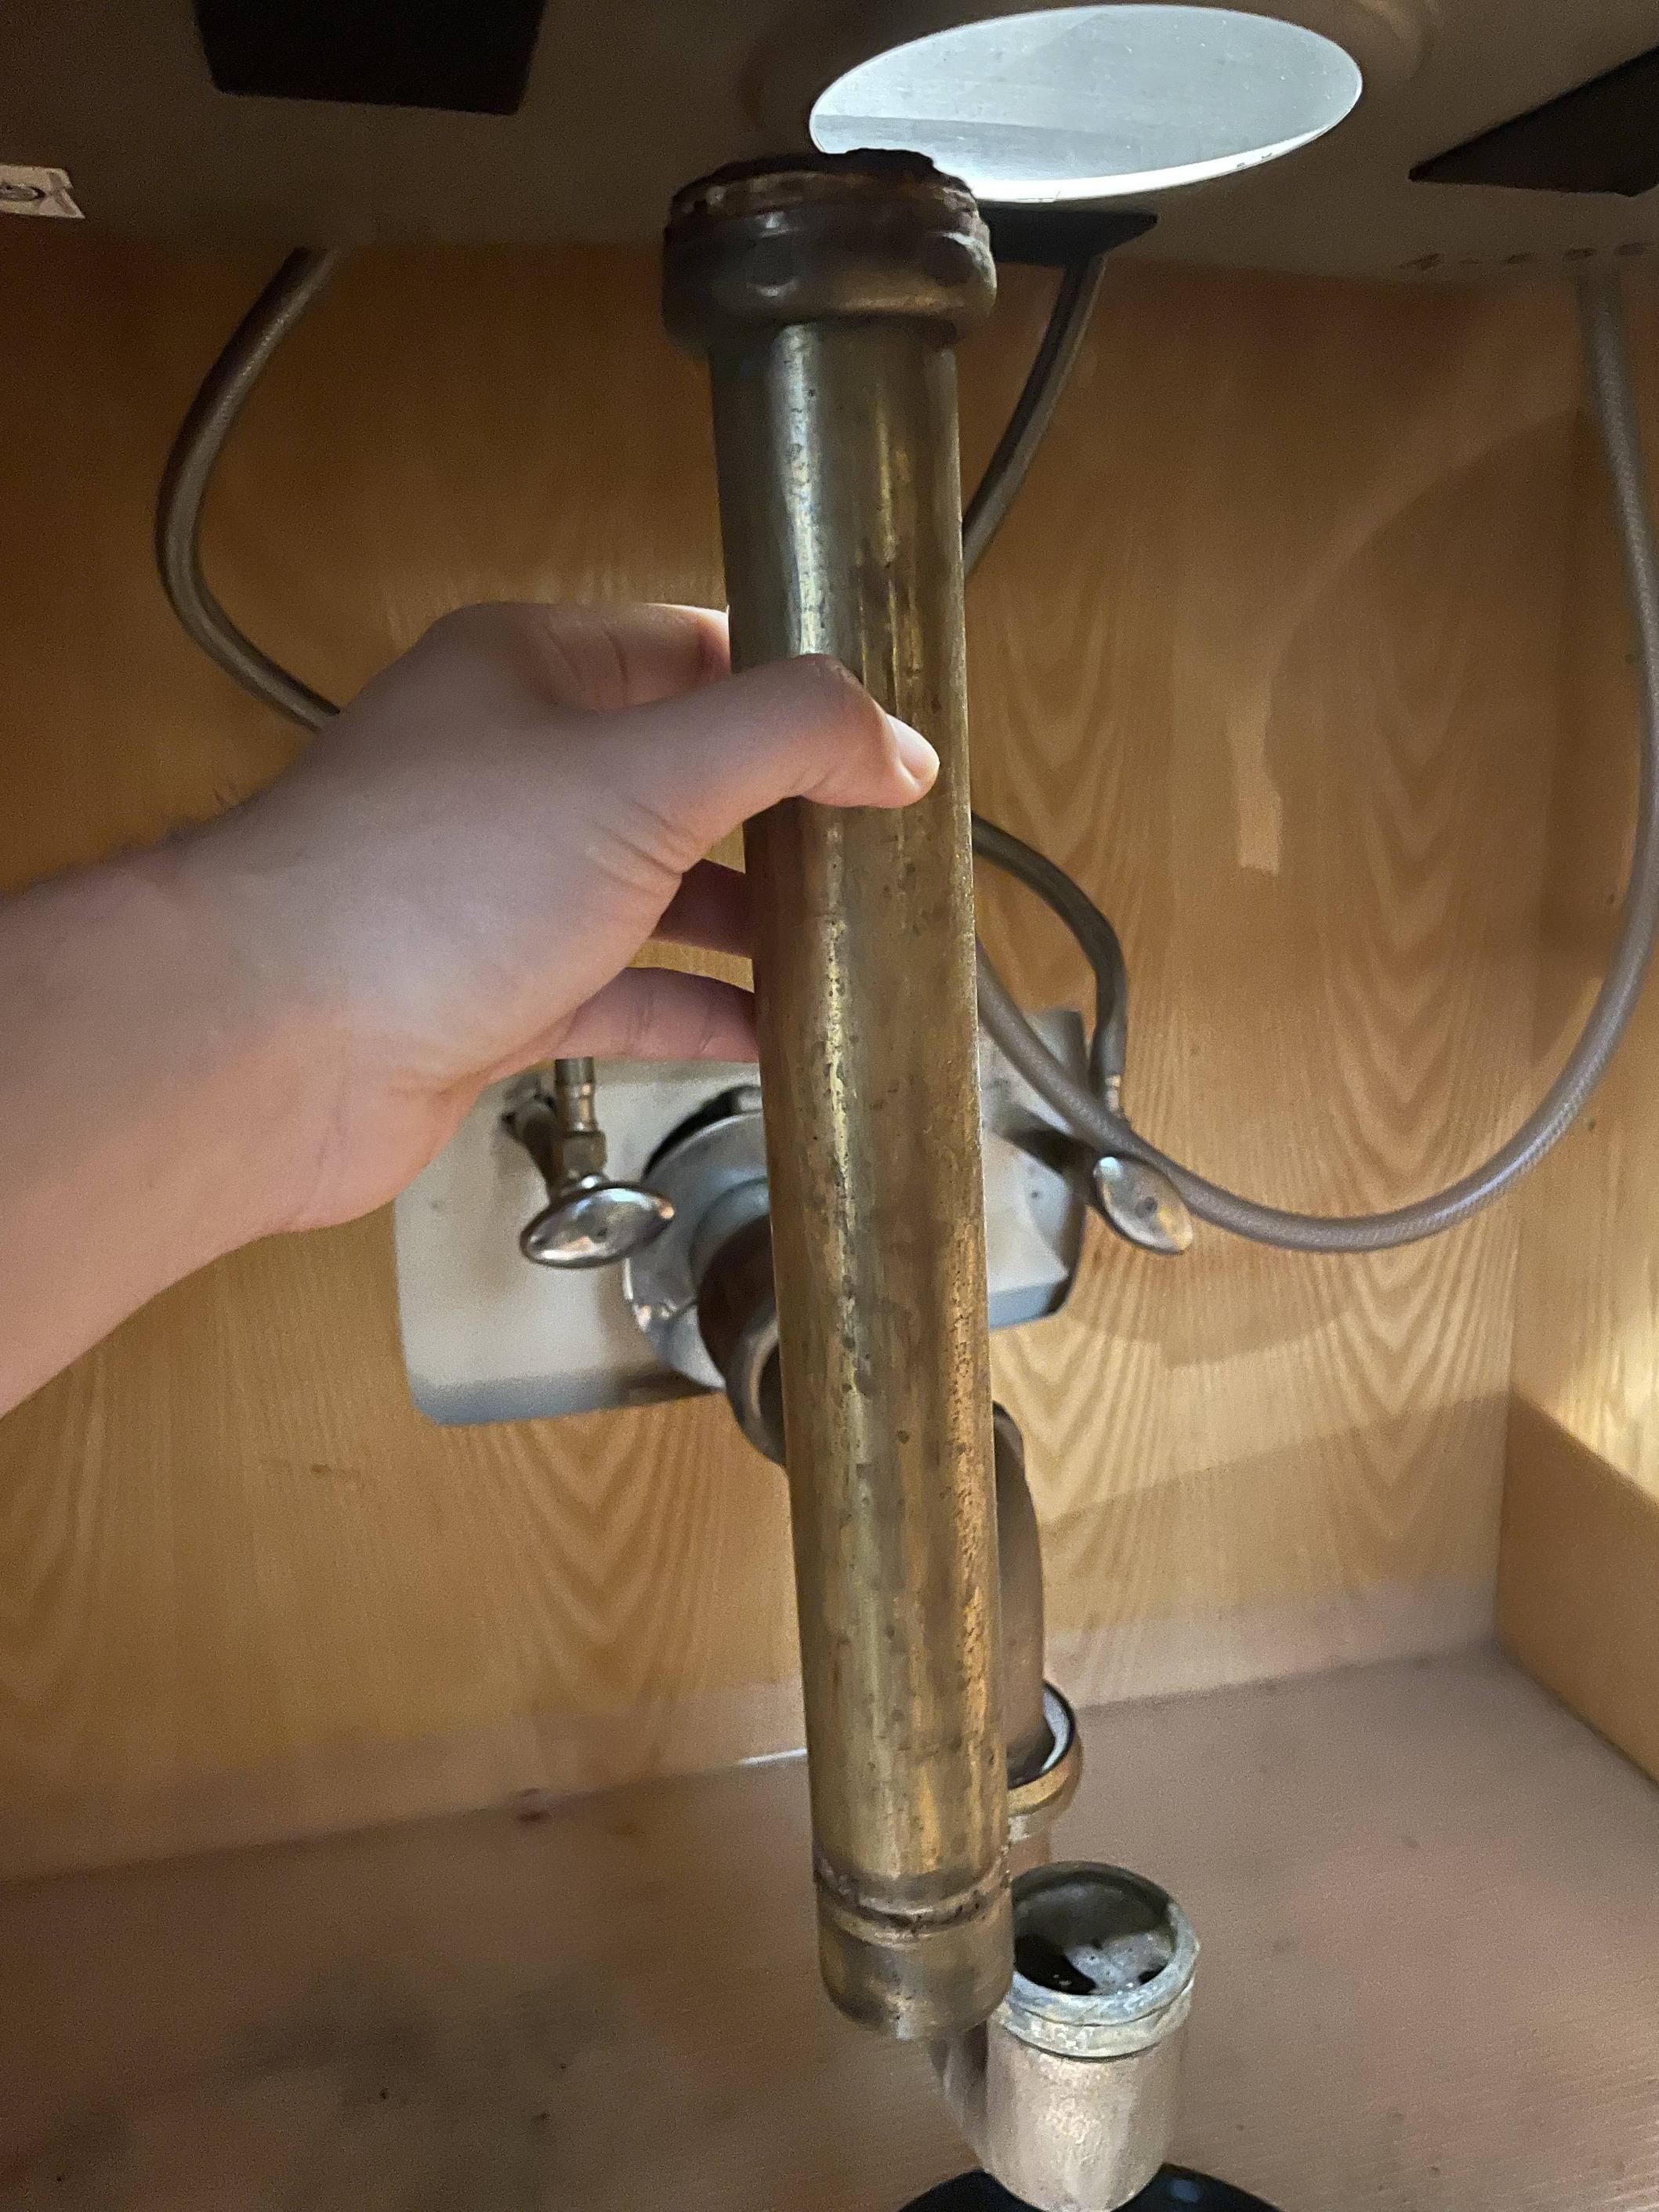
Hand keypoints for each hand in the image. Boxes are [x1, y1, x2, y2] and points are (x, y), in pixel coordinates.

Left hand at [167, 601, 937, 1229]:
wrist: (268, 1045)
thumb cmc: (432, 884)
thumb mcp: (639, 776)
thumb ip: (784, 739)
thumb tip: (900, 747)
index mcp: (534, 672)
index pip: (696, 652)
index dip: (799, 693)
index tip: (893, 748)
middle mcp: (512, 768)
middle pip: (684, 775)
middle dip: (788, 817)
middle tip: (892, 859)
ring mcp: (497, 888)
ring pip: (655, 888)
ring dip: (751, 920)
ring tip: (855, 948)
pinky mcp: (490, 995)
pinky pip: (622, 989)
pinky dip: (698, 1008)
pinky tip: (775, 1036)